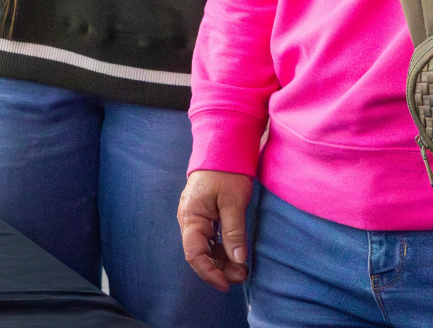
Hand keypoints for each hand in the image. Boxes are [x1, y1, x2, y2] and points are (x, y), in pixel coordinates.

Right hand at [178, 170, 253, 291]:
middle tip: (243, 275)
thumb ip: (234, 232)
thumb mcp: (234, 202)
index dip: (209, 273)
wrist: (223, 147)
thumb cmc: (227, 172)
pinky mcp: (205, 216)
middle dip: (220, 269)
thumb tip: (238, 259)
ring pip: (206, 248)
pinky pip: (210, 239)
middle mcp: (189, 220)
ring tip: (243, 269)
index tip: (227, 284)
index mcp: (191, 216)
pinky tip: (236, 255)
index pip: (194, 254)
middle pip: (200, 254)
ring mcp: (196, 218)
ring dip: (222, 261)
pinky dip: (222, 250)